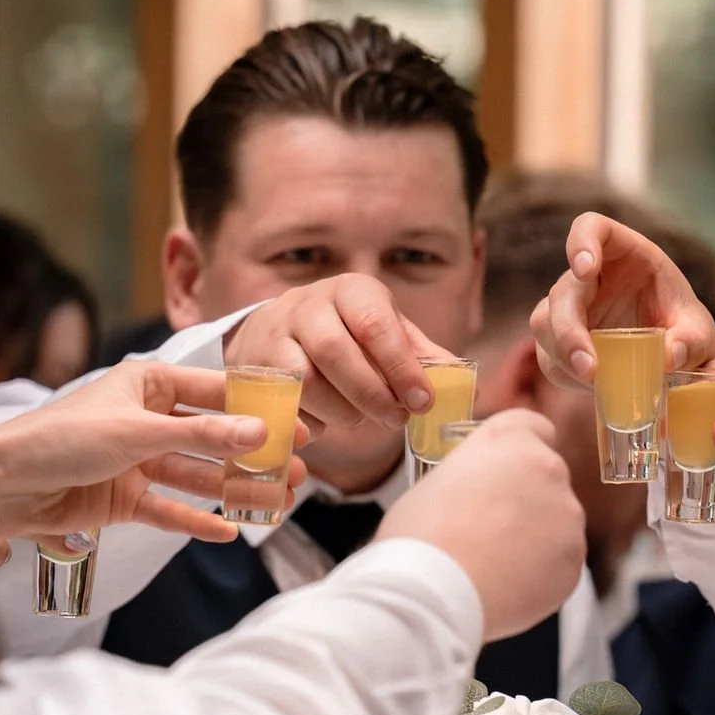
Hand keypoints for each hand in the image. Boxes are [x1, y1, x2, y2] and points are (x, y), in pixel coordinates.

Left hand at [0, 361, 306, 544]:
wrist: (1, 485)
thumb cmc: (62, 438)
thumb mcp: (139, 432)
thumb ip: (202, 436)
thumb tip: (261, 433)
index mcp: (148, 384)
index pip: (215, 391)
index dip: (258, 408)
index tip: (298, 424)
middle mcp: (146, 419)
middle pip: (211, 437)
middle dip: (253, 455)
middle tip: (298, 469)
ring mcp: (136, 460)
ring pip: (195, 475)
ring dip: (232, 488)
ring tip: (275, 501)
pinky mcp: (123, 498)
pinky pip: (169, 509)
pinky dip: (195, 520)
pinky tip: (227, 531)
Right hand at [223, 276, 454, 432]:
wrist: (279, 328)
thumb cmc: (348, 333)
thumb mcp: (388, 332)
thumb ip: (420, 355)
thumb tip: (461, 382)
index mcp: (352, 290)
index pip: (375, 324)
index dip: (401, 367)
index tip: (422, 401)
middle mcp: (309, 304)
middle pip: (335, 352)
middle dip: (371, 395)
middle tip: (396, 419)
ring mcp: (276, 333)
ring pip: (305, 381)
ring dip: (341, 411)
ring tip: (361, 419)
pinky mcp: (253, 364)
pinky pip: (282, 402)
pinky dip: (310, 421)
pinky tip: (327, 424)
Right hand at [379, 410, 585, 638]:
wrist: (433, 592)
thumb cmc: (421, 535)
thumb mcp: (438, 480)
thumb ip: (475, 475)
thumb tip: (482, 493)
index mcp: (511, 438)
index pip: (535, 427)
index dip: (519, 451)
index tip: (506, 471)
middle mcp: (549, 467)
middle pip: (547, 476)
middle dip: (527, 498)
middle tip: (490, 527)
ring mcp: (568, 515)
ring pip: (557, 520)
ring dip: (536, 535)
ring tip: (494, 562)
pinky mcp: (574, 559)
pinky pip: (561, 560)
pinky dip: (542, 572)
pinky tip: (508, 584)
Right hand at [530, 214, 714, 389]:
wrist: (676, 355)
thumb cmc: (686, 329)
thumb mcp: (700, 332)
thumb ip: (692, 340)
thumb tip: (669, 356)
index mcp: (623, 254)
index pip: (590, 228)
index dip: (580, 242)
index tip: (585, 269)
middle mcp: (590, 277)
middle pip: (563, 291)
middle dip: (569, 329)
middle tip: (588, 365)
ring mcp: (572, 308)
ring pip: (545, 322)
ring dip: (562, 353)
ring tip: (593, 380)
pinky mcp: (561, 340)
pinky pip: (548, 354)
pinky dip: (565, 372)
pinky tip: (592, 386)